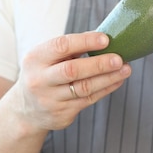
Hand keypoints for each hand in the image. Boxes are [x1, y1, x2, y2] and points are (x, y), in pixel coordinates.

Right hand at [13, 31, 130, 129]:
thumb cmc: (43, 74)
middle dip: (99, 64)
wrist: (26, 109)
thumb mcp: (46, 58)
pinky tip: (117, 80)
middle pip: (72, 70)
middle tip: (119, 58)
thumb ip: (69, 48)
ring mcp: (50, 100)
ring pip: (84, 88)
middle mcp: (39, 80)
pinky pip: (88, 100)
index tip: (105, 39)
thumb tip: (103, 37)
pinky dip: (105, 89)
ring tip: (125, 69)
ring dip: (108, 78)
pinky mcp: (61, 114)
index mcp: (35, 59)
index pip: (60, 46)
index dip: (84, 41)